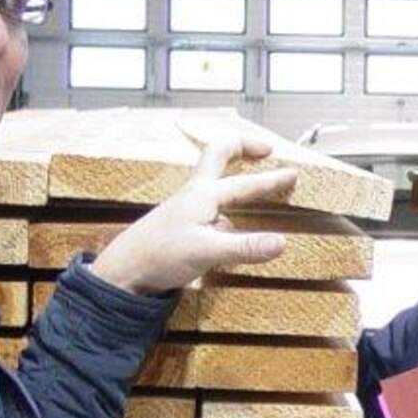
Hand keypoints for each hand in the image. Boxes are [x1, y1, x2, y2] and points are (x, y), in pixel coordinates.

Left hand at [90, 132, 297, 295]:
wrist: (124, 271)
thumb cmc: (158, 256)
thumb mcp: (207, 252)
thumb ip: (245, 247)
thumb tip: (281, 242)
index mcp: (203, 194)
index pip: (246, 183)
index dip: (272, 180)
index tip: (293, 174)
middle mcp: (194, 194)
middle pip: (218, 154)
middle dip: (243, 146)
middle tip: (264, 149)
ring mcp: (185, 206)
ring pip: (211, 175)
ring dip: (231, 167)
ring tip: (251, 172)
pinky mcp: (180, 222)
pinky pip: (207, 200)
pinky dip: (223, 196)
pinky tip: (230, 215)